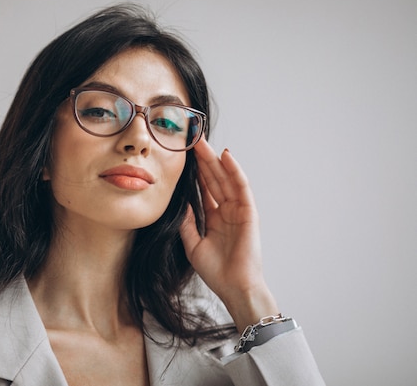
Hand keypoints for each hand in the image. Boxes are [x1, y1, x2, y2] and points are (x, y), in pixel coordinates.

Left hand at [179, 139, 278, 331]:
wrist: (234, 287)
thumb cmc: (216, 271)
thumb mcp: (192, 244)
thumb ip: (187, 222)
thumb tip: (179, 202)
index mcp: (215, 217)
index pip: (204, 188)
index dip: (194, 172)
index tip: (183, 155)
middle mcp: (227, 211)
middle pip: (214, 179)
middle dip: (203, 159)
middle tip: (192, 139)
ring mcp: (239, 210)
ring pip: (225, 179)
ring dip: (215, 160)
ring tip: (203, 142)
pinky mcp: (249, 213)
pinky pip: (241, 188)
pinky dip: (234, 171)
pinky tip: (225, 157)